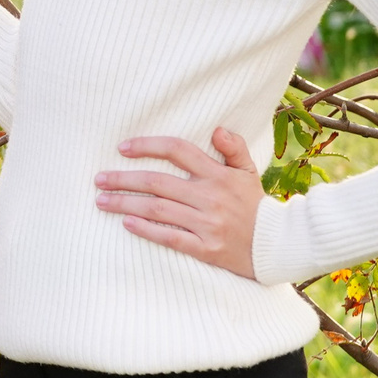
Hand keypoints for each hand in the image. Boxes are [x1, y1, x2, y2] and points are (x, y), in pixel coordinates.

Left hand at [94, 127, 263, 279]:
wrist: (278, 245)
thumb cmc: (256, 206)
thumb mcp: (248, 172)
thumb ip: (233, 148)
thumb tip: (217, 129)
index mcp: (218, 175)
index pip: (178, 150)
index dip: (148, 146)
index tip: (122, 148)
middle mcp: (210, 197)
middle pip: (157, 182)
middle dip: (123, 179)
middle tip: (99, 179)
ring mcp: (207, 223)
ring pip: (158, 210)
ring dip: (125, 204)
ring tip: (101, 201)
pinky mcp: (206, 248)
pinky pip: (171, 237)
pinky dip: (147, 231)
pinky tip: (127, 224)